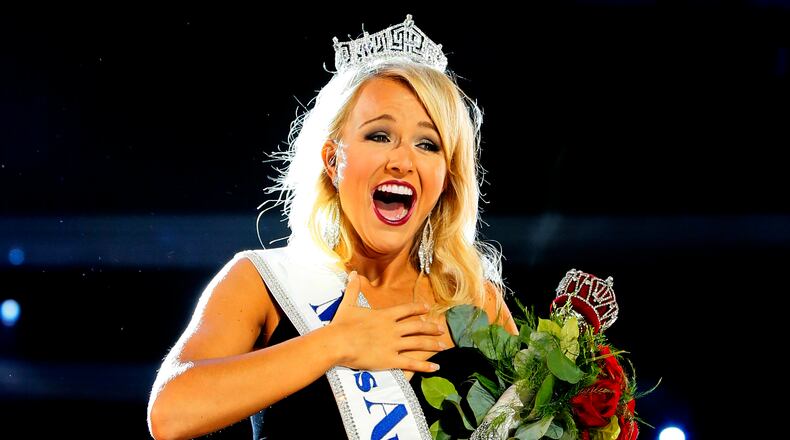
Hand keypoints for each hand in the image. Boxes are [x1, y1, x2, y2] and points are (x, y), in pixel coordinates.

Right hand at [328, 271, 444, 372]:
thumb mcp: (348, 303)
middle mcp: (393, 329)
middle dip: (431, 328)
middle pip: (418, 326)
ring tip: (443, 346)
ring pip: (419, 343)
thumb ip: (353, 288)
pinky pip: (411, 363)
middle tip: (441, 329)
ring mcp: (394, 344)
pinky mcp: (390, 359)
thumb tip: (353, 273)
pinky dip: (425, 365)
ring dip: (432, 344)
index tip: (428, 308)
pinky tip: (435, 366)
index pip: (407, 309)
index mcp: (385, 315)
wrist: (338, 342)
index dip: (418, 308)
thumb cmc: (342, 324)